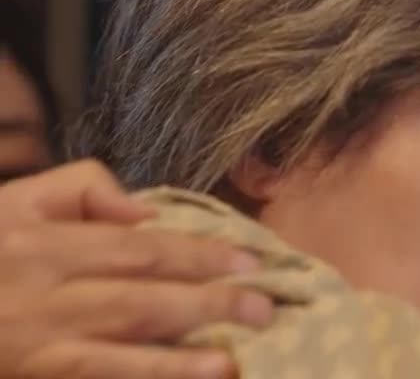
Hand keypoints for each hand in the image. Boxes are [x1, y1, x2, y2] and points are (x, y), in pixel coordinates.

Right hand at [0, 160, 273, 378]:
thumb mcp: (19, 201)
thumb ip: (82, 188)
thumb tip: (142, 211)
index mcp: (46, 246)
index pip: (138, 250)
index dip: (198, 256)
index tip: (249, 260)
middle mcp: (43, 297)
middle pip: (138, 301)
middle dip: (206, 306)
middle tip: (264, 308)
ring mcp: (35, 348)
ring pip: (114, 354)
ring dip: (175, 362)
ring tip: (229, 365)